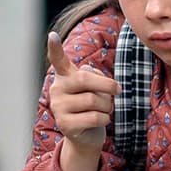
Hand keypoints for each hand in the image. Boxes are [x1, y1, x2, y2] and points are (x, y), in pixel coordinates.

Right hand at [46, 31, 118, 170]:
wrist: (86, 135)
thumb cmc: (92, 106)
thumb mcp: (94, 88)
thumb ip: (94, 76)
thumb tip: (93, 74)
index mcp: (64, 76)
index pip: (57, 60)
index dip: (54, 48)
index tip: (52, 35)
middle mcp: (57, 89)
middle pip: (85, 78)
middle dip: (107, 84)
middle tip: (118, 90)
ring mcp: (58, 107)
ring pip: (94, 100)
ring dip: (108, 105)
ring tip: (105, 109)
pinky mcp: (65, 125)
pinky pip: (95, 117)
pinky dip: (106, 118)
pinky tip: (101, 120)